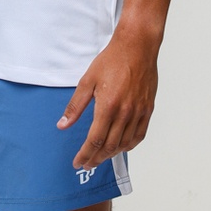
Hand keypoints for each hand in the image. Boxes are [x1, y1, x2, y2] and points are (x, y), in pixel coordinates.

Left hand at [57, 33, 158, 169]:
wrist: (137, 47)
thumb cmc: (112, 60)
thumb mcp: (87, 80)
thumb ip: (75, 106)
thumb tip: (62, 125)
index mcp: (108, 106)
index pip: (95, 140)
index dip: (85, 154)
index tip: (78, 161)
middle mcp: (125, 112)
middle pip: (110, 146)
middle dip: (96, 158)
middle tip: (87, 163)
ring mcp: (139, 112)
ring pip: (125, 144)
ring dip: (111, 154)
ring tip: (100, 156)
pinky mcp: (148, 109)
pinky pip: (139, 135)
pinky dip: (129, 145)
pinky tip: (121, 147)